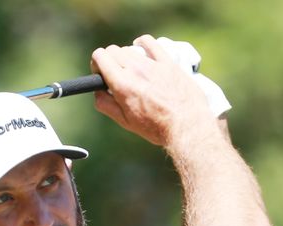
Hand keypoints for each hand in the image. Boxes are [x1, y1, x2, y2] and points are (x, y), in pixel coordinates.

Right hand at [91, 35, 215, 146]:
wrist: (186, 125)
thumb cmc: (156, 126)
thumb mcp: (125, 121)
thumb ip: (105, 105)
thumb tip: (97, 92)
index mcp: (122, 85)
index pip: (100, 56)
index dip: (96, 64)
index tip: (100, 73)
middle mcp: (136, 70)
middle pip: (113, 50)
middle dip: (109, 60)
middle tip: (114, 74)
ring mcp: (152, 64)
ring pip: (129, 49)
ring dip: (125, 57)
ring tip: (131, 71)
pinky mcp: (167, 62)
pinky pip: (150, 43)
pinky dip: (142, 43)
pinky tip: (141, 49)